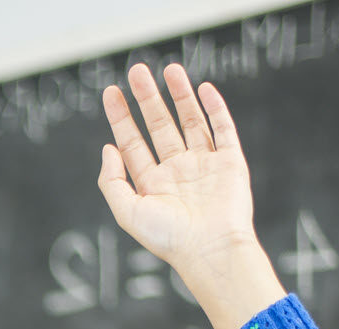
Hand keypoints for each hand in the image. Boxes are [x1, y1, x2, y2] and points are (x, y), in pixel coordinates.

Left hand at [97, 63, 284, 328]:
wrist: (210, 249)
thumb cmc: (168, 238)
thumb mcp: (127, 212)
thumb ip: (113, 180)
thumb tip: (108, 147)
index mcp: (151, 184)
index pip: (132, 143)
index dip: (121, 118)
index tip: (111, 93)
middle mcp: (177, 172)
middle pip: (159, 126)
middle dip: (148, 99)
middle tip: (137, 71)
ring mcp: (204, 165)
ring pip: (190, 121)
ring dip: (180, 95)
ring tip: (169, 69)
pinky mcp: (230, 163)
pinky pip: (223, 129)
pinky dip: (214, 108)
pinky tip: (203, 88)